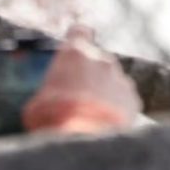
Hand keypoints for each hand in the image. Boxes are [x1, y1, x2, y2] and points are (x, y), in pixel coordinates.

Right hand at [23, 38, 141, 129]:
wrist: (83, 138)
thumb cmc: (53, 116)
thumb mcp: (37, 102)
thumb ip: (48, 91)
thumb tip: (46, 100)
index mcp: (75, 52)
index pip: (80, 32)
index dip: (78, 40)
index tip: (75, 51)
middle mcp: (102, 59)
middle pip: (98, 60)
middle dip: (91, 74)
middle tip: (79, 96)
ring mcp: (121, 79)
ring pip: (112, 81)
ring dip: (105, 93)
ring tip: (92, 116)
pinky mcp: (133, 100)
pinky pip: (124, 101)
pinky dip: (117, 110)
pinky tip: (105, 125)